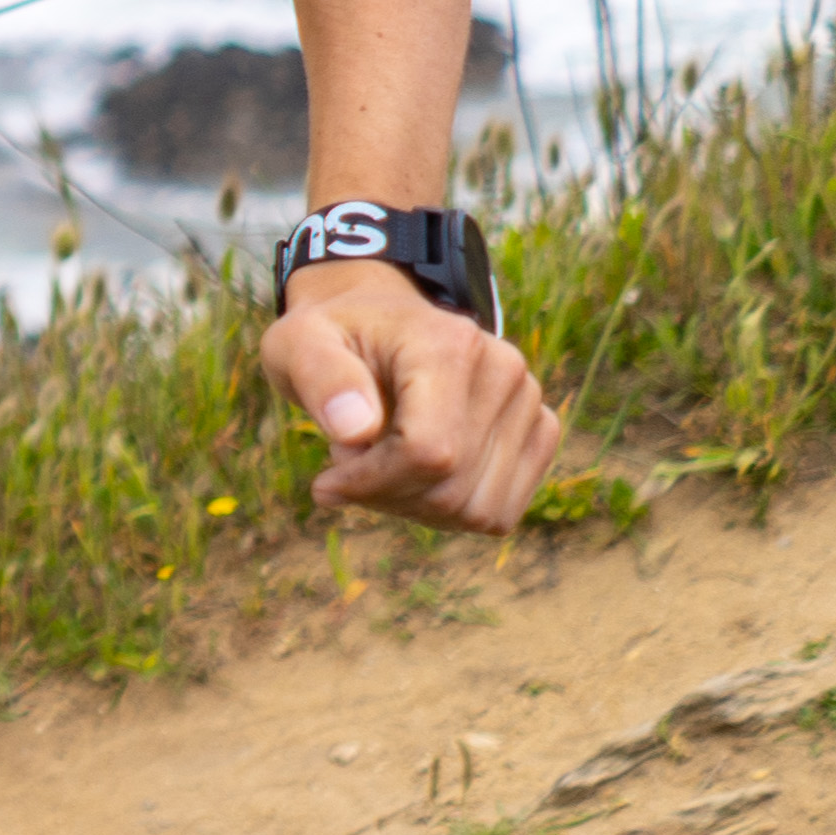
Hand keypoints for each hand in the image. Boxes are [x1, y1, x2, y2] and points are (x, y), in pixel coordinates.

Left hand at [261, 260, 563, 532]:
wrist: (376, 323)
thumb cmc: (331, 339)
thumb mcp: (298, 345)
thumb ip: (320, 379)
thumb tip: (356, 429)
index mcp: (449, 344)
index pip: (428, 454)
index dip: (371, 484)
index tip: (327, 481)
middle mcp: (503, 369)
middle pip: (451, 489)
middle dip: (387, 495)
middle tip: (351, 461)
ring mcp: (528, 400)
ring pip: (478, 510)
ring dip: (417, 506)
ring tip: (383, 460)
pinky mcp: (538, 428)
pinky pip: (499, 511)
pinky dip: (451, 511)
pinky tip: (416, 475)